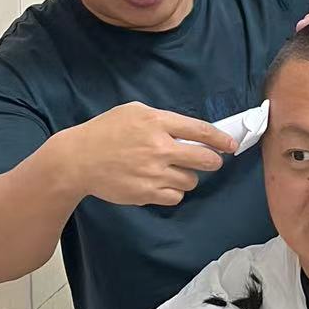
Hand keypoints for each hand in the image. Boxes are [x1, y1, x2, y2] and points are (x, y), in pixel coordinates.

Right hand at [57, 102, 237, 207]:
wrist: (77, 160)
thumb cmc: (105, 132)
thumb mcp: (133, 112)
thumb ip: (162, 119)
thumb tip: (190, 130)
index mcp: (156, 122)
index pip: (200, 130)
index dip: (221, 139)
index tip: (231, 146)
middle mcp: (159, 148)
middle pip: (205, 159)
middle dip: (212, 161)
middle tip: (209, 161)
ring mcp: (153, 173)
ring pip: (191, 181)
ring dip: (187, 177)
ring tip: (171, 171)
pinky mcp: (146, 193)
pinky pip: (176, 197)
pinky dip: (172, 192)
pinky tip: (159, 183)